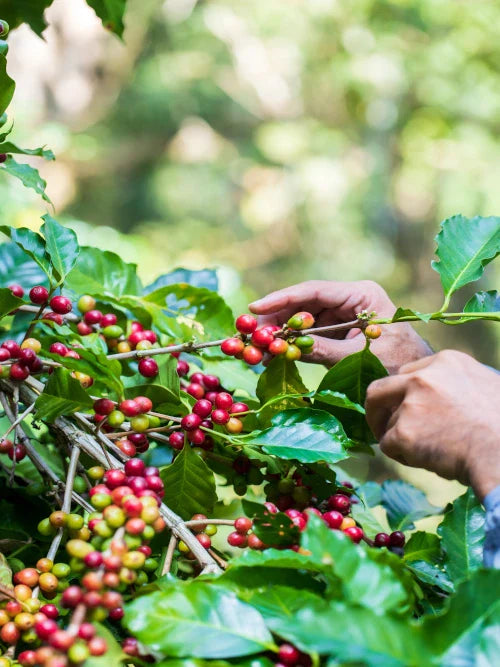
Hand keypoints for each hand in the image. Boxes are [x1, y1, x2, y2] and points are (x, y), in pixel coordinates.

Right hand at [249, 280, 430, 372]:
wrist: (419, 380)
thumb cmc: (400, 365)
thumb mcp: (361, 359)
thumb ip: (327, 351)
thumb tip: (291, 347)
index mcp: (362, 295)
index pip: (314, 290)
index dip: (282, 299)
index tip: (255, 309)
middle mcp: (351, 300)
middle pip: (305, 304)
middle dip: (277, 319)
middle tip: (250, 334)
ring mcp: (345, 315)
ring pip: (304, 319)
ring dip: (282, 333)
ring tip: (257, 347)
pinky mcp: (340, 332)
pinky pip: (310, 334)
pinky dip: (293, 344)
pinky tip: (274, 354)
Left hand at [365, 350, 499, 500]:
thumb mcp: (484, 386)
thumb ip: (455, 384)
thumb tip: (438, 398)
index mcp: (446, 362)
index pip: (407, 374)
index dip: (404, 395)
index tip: (407, 408)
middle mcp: (423, 378)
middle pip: (379, 390)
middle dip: (376, 410)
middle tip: (381, 426)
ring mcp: (411, 404)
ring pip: (389, 425)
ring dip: (404, 440)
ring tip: (435, 452)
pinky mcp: (403, 432)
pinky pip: (388, 446)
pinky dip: (402, 456)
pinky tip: (428, 461)